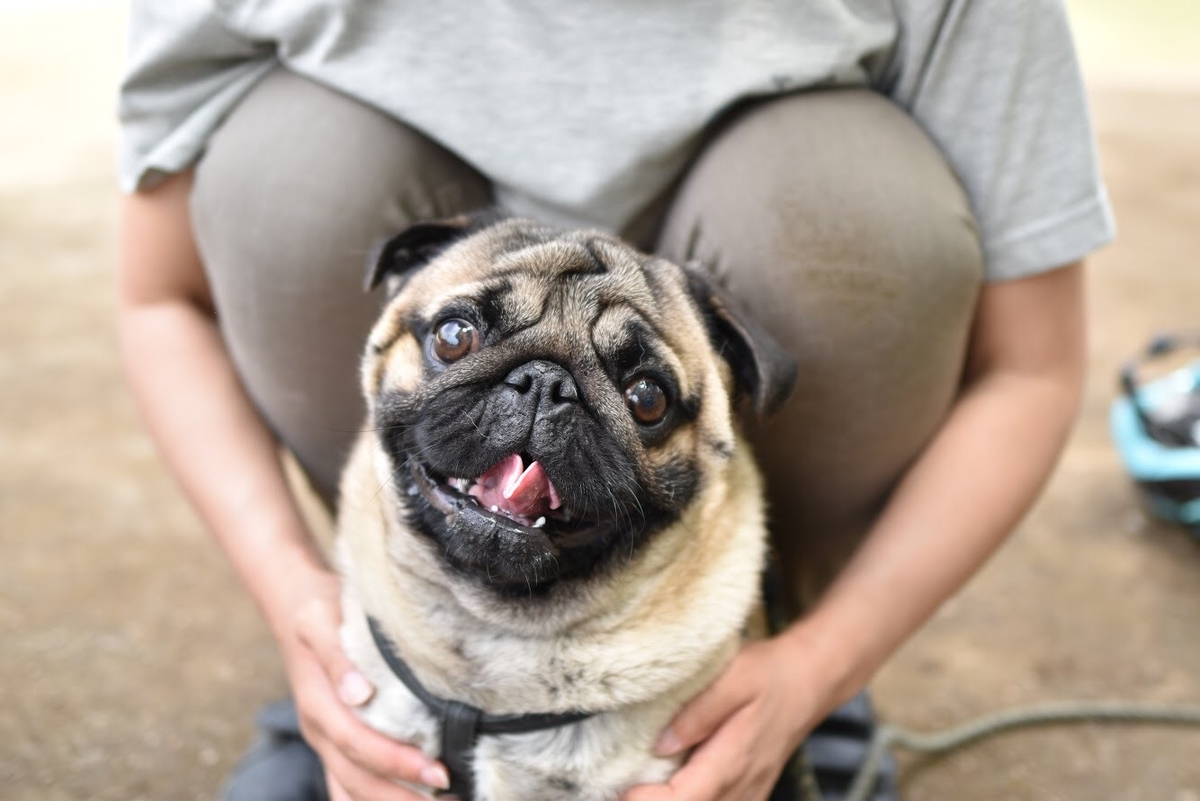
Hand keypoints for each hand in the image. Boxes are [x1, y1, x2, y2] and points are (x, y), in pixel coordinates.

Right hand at [274, 568, 451, 799]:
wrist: (298, 606)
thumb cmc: (321, 609)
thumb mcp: (322, 619)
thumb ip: (337, 655)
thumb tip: (359, 693)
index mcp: (317, 704)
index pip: (358, 744)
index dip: (397, 763)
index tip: (439, 773)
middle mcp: (319, 732)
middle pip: (356, 780)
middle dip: (403, 796)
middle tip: (452, 798)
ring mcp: (326, 743)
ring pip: (351, 791)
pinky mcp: (335, 744)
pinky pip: (350, 787)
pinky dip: (378, 799)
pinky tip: (415, 800)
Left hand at [623, 635, 834, 800]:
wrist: (808, 682)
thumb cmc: (770, 675)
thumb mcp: (733, 678)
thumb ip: (696, 713)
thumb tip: (660, 744)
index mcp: (732, 763)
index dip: (645, 800)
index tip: (622, 785)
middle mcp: (741, 790)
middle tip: (621, 784)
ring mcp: (746, 796)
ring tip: (639, 784)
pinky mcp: (746, 795)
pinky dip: (687, 798)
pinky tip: (666, 785)